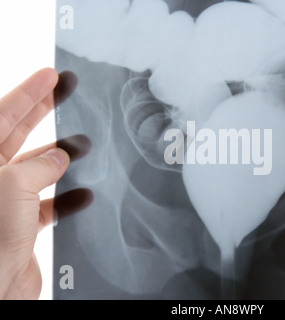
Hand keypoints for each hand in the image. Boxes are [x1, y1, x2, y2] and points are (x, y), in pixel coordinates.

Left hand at [0, 68, 69, 298]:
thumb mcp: (14, 185)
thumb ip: (40, 165)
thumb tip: (60, 157)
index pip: (0, 117)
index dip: (26, 94)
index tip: (50, 76)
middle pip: (17, 135)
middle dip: (43, 113)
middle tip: (66, 92)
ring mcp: (8, 202)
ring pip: (38, 169)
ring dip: (62, 159)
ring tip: (87, 145)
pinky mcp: (25, 224)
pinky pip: (50, 203)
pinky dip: (68, 197)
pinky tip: (85, 193)